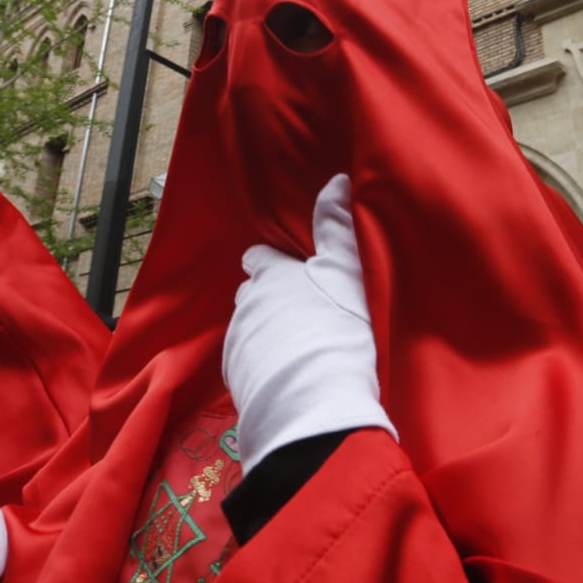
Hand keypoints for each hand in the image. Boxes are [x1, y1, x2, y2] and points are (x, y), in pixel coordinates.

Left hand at [223, 173, 395, 473]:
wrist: (315, 402)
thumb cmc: (337, 329)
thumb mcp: (346, 270)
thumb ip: (338, 226)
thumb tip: (336, 180)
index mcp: (271, 275)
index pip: (259, 259)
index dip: (272, 264)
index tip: (288, 274)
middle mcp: (246, 304)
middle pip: (251, 295)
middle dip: (266, 300)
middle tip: (299, 315)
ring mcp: (237, 344)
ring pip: (248, 330)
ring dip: (264, 334)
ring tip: (295, 349)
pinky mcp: (236, 380)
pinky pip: (247, 365)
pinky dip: (262, 366)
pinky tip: (286, 377)